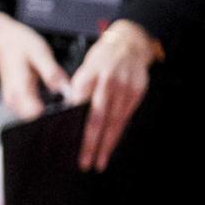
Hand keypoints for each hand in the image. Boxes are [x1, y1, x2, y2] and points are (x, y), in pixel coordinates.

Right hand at [0, 12, 71, 118]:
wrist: (1, 39)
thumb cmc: (19, 44)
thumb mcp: (40, 52)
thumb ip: (52, 72)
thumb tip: (65, 90)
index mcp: (19, 90)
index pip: (37, 116)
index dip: (56, 115)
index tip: (71, 108)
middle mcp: (13, 100)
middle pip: (37, 121)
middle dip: (57, 115)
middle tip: (73, 103)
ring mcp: (14, 102)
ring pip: (35, 118)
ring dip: (52, 113)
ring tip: (67, 99)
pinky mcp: (17, 101)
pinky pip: (33, 111)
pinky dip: (46, 108)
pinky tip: (58, 99)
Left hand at [65, 19, 161, 170]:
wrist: (131, 43)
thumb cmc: (103, 58)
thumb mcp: (85, 67)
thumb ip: (78, 88)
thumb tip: (68, 114)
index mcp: (90, 75)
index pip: (78, 105)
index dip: (73, 126)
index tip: (66, 143)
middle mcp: (108, 81)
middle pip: (98, 117)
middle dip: (91, 143)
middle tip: (84, 162)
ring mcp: (125, 87)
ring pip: (114, 121)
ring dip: (106, 144)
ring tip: (99, 161)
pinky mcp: (138, 92)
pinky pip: (126, 117)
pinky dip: (118, 133)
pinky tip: (112, 145)